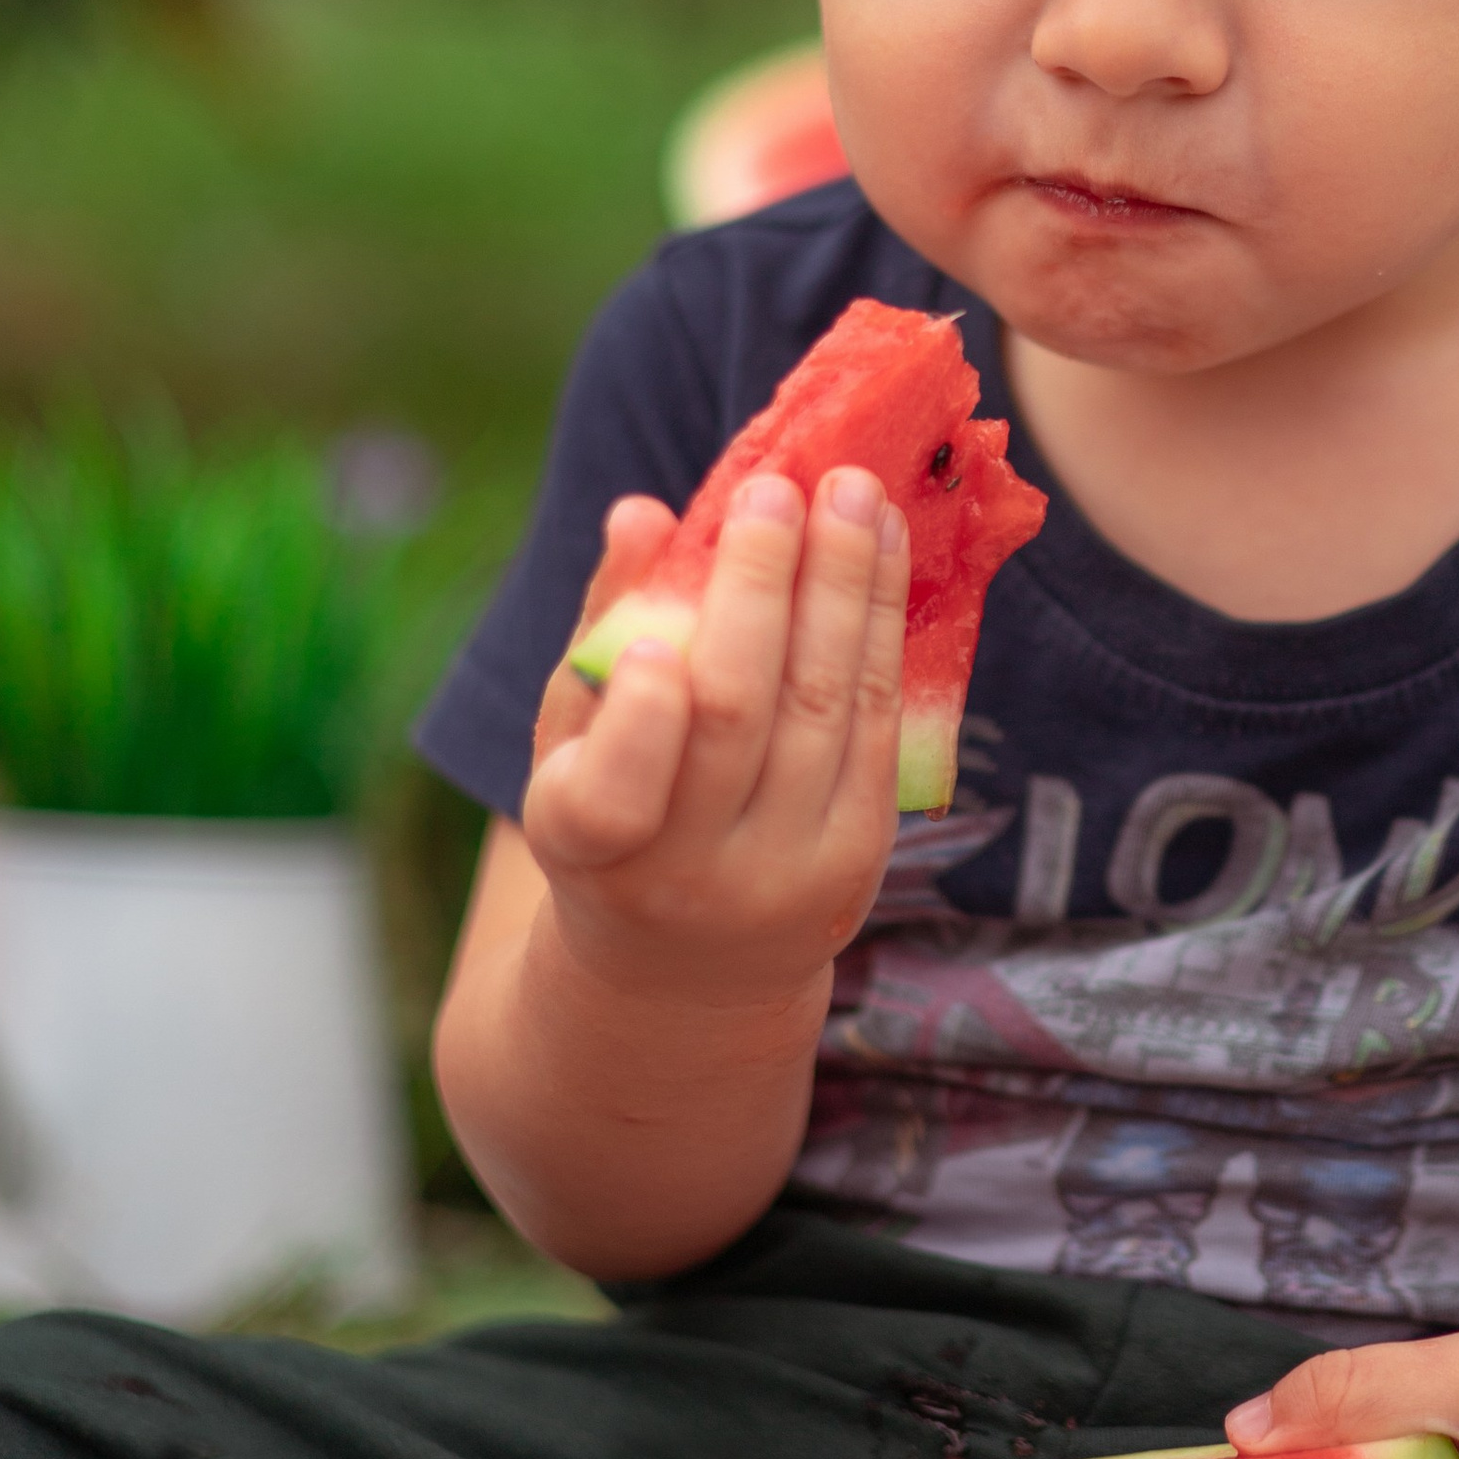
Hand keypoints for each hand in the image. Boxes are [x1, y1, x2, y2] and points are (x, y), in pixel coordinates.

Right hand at [520, 471, 910, 1018]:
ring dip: (844, 585)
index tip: (659, 639)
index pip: (616, 797)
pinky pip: (878, 721)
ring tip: (851, 490)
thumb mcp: (575, 735)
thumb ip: (603, 623)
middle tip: (776, 490)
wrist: (688, 968)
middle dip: (762, 591)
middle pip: (739, 718)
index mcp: (587, 846)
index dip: (643, 720)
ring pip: (824, 706)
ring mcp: (787, 873)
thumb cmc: (615, 812)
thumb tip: (642, 512)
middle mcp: (688, 876)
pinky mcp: (861, 855)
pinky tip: (883, 546)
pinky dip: (882, 625)